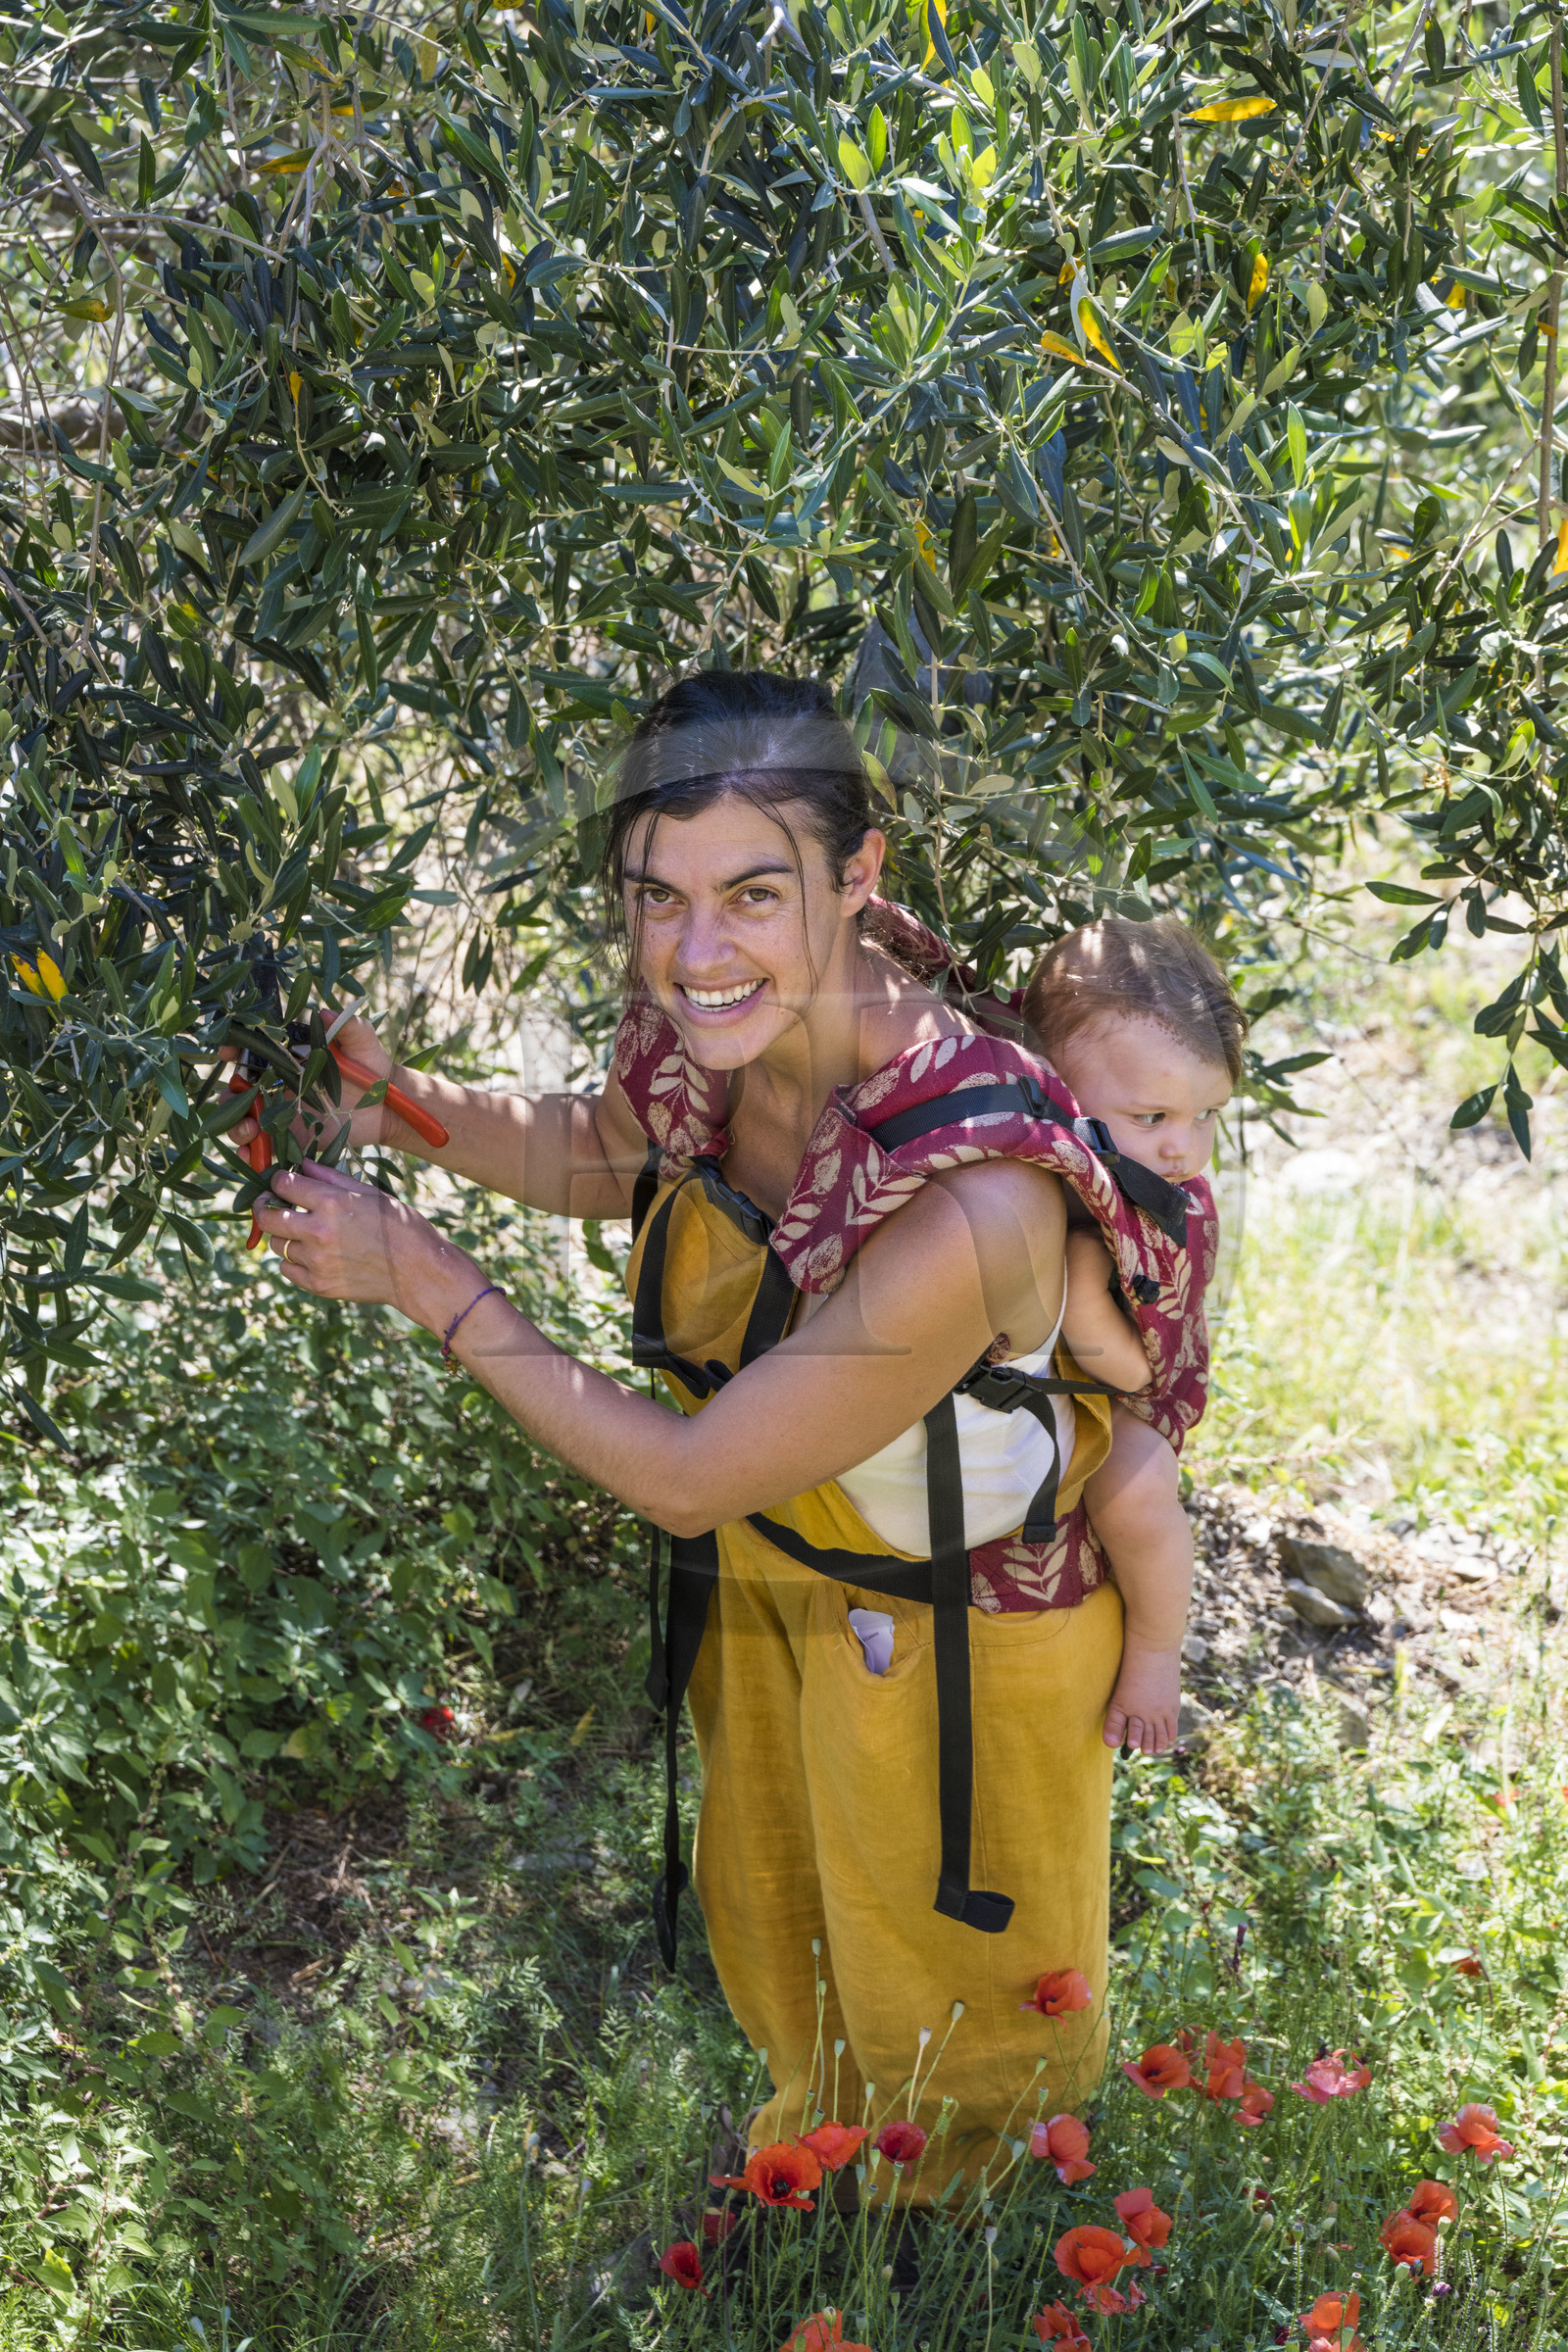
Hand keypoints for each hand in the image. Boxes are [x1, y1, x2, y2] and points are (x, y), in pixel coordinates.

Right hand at [225, 1010, 394, 1157]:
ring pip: (246, 1120)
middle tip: (236, 1105)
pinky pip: (265, 1147)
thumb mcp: (362, 1040)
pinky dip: (251, 1152)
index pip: (252, 1051)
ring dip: (237, 1127)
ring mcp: (284, 1113)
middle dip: (230, 1099)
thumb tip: (324, 1012)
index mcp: (289, 1057)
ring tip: (249, 1132)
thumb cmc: (372, 1065)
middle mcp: (280, 1084)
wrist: (388, 1104)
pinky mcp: (293, 1137)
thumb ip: (347, 1025)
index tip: (227, 1052)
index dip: (234, 1049)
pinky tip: (249, 1154)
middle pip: (240, 1091)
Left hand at [253, 1160, 475, 1328]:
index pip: (284, 1184)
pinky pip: (286, 1268)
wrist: (419, 1273)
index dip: (279, 1179)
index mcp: (332, 1203)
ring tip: (299, 1232)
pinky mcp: (318, 1285)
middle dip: (265, 1205)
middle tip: (270, 1203)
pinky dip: (292, 1260)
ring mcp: (317, 1261)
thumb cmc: (400, 1227)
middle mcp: (319, 1231)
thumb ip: (331, 1177)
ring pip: (276, 1243)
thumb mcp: (370, 1193)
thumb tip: (301, 1164)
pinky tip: (309, 1254)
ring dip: (283, 1234)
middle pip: (268, 1215)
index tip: (281, 1180)